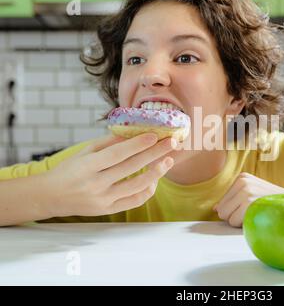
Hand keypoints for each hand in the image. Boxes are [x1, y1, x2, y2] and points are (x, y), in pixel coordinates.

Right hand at [42, 133, 176, 217]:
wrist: (50, 196)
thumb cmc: (69, 170)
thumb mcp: (83, 152)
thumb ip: (108, 144)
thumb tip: (133, 133)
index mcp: (87, 166)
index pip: (117, 154)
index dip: (138, 144)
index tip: (155, 135)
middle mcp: (95, 184)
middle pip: (131, 167)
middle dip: (154, 153)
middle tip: (172, 143)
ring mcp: (102, 199)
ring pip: (137, 186)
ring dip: (157, 172)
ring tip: (168, 160)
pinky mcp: (108, 210)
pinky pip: (134, 201)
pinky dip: (148, 190)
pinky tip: (155, 178)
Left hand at [213, 172, 283, 227]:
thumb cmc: (273, 202)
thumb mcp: (253, 192)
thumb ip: (233, 199)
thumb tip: (215, 209)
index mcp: (242, 178)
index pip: (222, 202)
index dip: (234, 210)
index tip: (251, 207)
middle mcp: (242, 182)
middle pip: (221, 210)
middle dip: (234, 215)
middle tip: (253, 212)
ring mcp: (245, 192)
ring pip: (226, 217)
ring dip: (239, 220)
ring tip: (256, 214)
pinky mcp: (248, 203)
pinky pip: (233, 222)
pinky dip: (243, 225)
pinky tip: (257, 218)